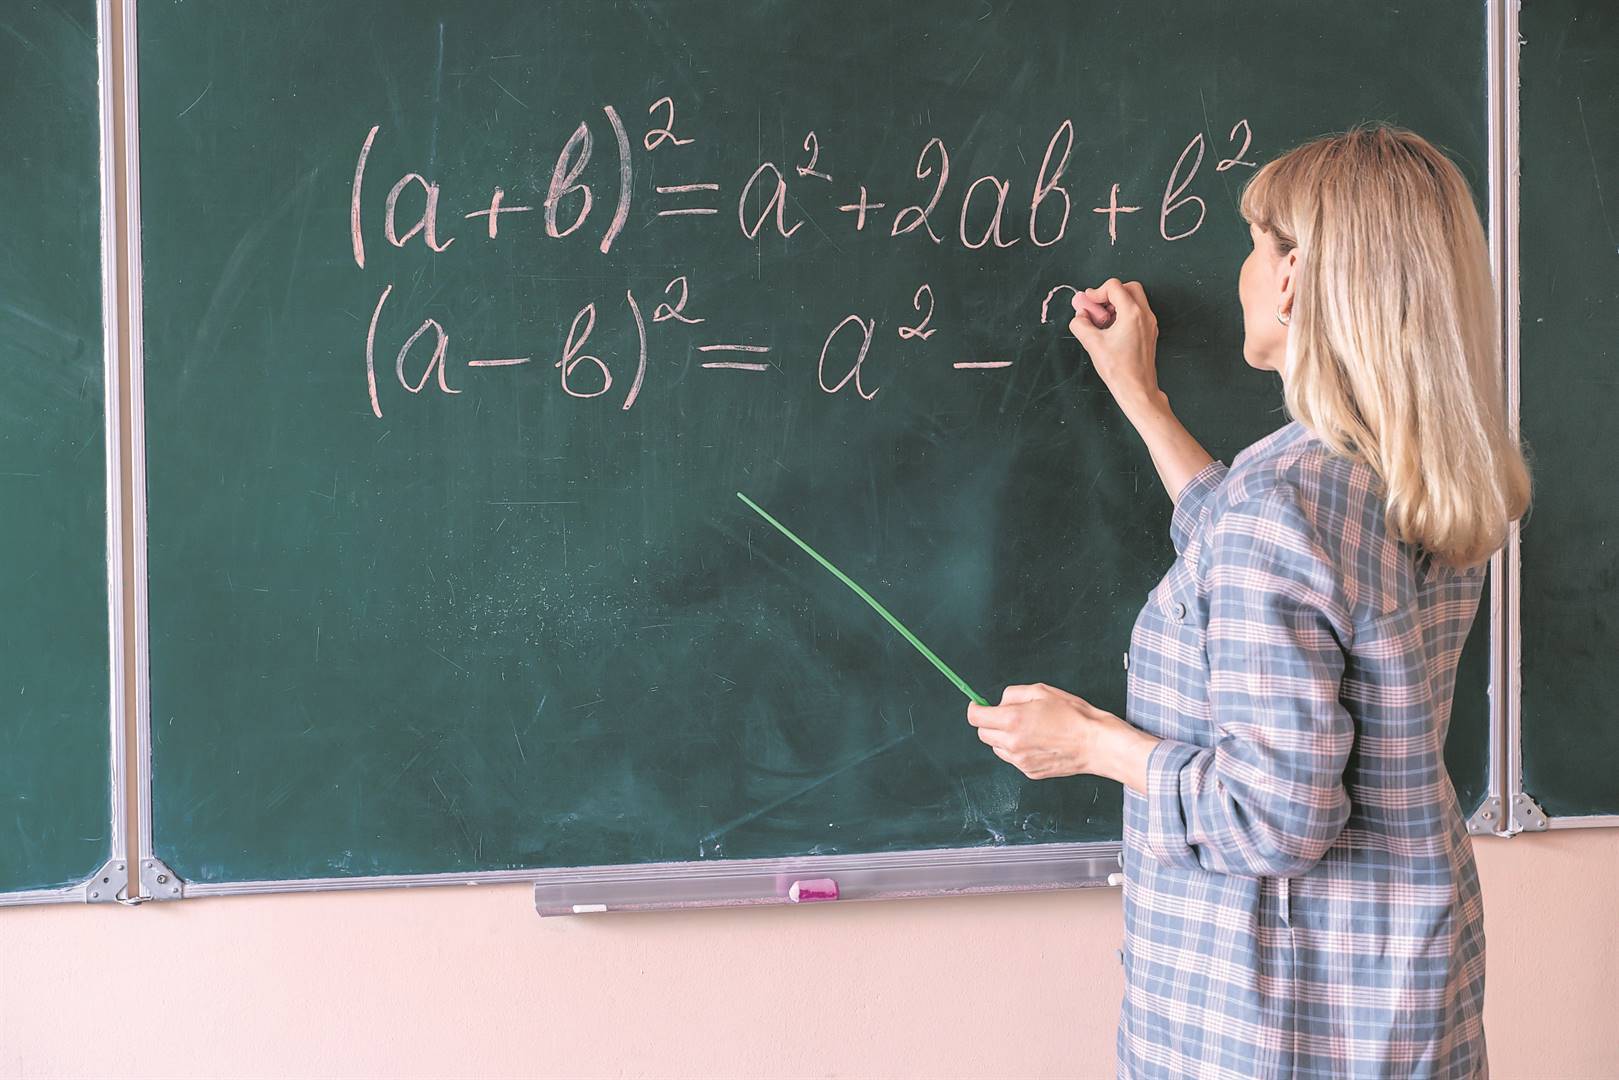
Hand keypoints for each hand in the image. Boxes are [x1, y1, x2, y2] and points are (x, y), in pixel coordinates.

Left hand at [967, 682, 1160, 791]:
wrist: (1095, 744)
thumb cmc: (1073, 715)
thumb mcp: (1041, 691)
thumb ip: (1013, 694)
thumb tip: (999, 702)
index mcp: (1012, 720)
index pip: (976, 717)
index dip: (976, 708)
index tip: (979, 705)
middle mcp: (1012, 743)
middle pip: (983, 734)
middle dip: (990, 723)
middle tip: (1008, 715)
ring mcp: (1020, 761)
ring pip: (997, 748)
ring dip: (1003, 737)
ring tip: (1028, 729)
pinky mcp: (1029, 772)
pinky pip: (1013, 759)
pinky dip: (1018, 750)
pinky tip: (1037, 742)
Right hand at [1067, 278, 1162, 416]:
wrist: (1137, 389)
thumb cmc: (1119, 369)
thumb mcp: (1092, 344)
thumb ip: (1081, 324)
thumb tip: (1080, 316)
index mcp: (1132, 313)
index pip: (1114, 286)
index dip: (1097, 292)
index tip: (1088, 304)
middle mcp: (1144, 315)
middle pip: (1129, 288)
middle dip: (1110, 293)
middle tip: (1098, 308)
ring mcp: (1149, 324)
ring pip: (1135, 300)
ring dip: (1117, 304)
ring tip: (1103, 321)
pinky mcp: (1149, 333)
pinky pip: (1137, 313)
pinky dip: (1124, 314)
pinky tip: (1112, 330)